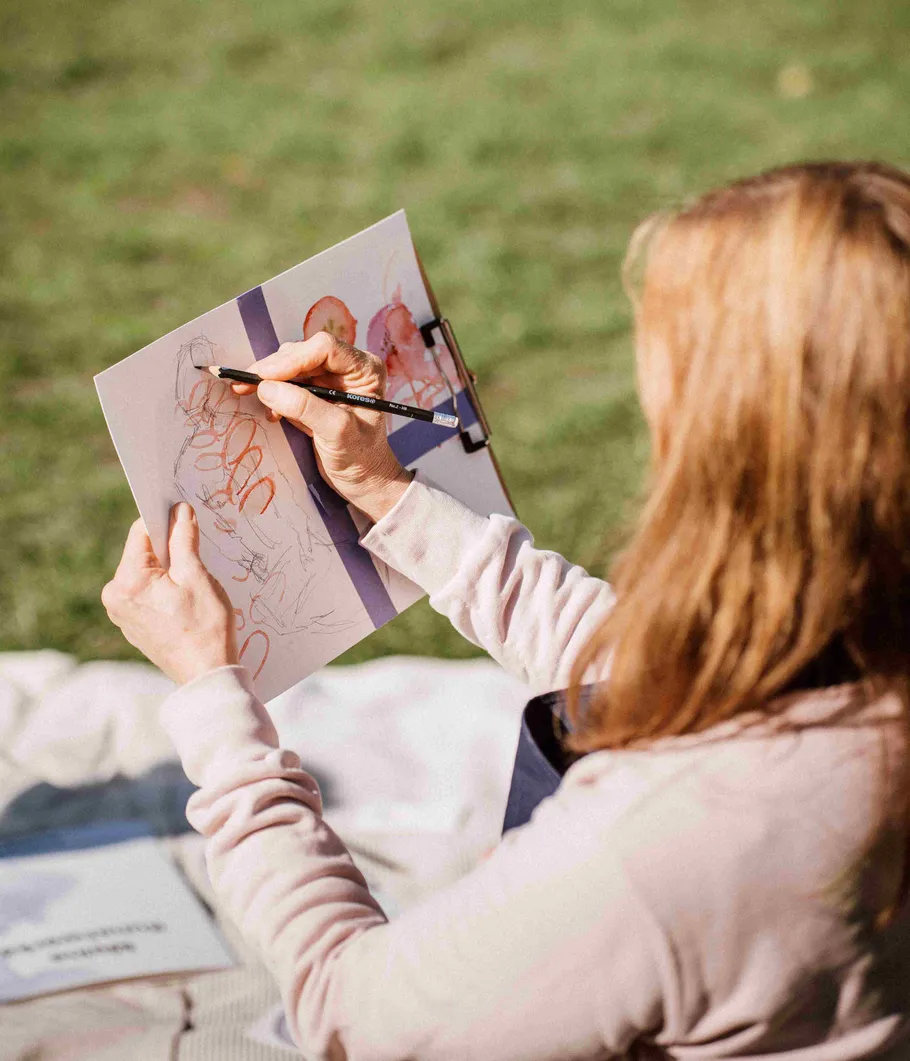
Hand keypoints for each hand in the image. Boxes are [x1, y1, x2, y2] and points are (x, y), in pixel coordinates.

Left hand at [102, 504, 237, 684]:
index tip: (186, 517)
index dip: (166, 521)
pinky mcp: (132, 623)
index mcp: (126, 582)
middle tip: (197, 561)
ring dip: (169, 570)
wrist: (206, 674)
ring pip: (147, 572)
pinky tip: (185, 602)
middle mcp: (115, 596)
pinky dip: (165, 588)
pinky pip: (147, 592)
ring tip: (192, 587)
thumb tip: (180, 511)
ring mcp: (121, 612)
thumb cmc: (205, 627)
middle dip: (170, 549)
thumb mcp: (197, 576)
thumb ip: (184, 539)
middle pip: (143, 552)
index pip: (141, 532)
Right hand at [231, 332, 412, 521]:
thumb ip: (304, 407)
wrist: (363, 480)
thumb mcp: (336, 432)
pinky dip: (274, 393)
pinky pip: (288, 382)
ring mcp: (331, 379)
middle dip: (274, 368)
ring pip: (292, 365)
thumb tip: (267, 387)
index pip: (324, 348)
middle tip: (245, 383)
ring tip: (250, 394)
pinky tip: (272, 412)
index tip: (265, 376)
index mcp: (365, 369)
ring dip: (270, 380)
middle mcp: (348, 368)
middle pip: (304, 353)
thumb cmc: (360, 458)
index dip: (292, 359)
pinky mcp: (316, 394)